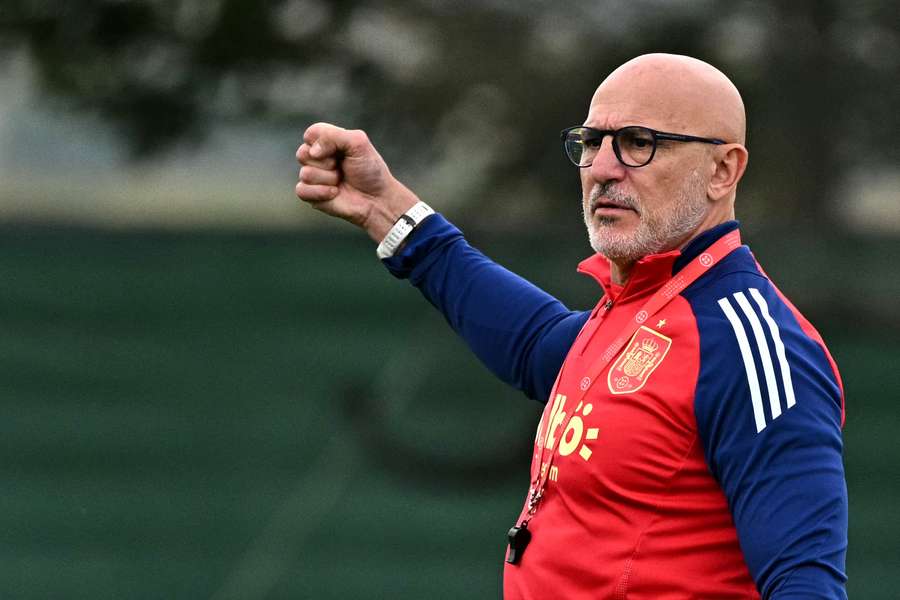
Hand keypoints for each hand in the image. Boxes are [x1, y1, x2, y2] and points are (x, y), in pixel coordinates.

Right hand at [295, 123, 419, 241]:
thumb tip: (313, 152)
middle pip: (302, 153)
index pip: (311, 133)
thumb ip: (335, 136)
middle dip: (327, 162)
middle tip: (342, 167)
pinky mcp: (310, 195)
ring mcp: (312, 176)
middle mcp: (317, 158)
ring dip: (328, 179)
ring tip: (341, 181)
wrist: (377, 199)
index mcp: (327, 142)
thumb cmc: (370, 171)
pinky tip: (335, 193)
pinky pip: (301, 190)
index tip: (341, 150)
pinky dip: (321, 192)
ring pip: (305, 173)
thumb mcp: (359, 144)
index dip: (323, 142)